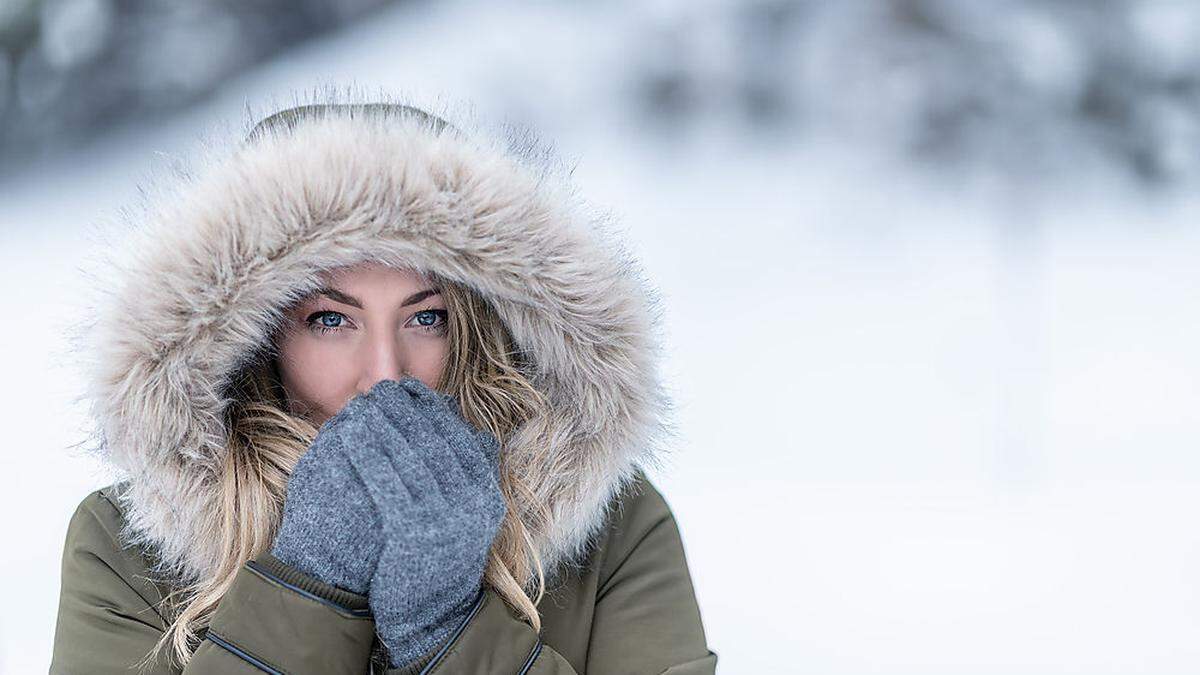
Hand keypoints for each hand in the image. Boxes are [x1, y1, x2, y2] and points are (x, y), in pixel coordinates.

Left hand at [360, 377, 506, 668]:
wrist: (431, 614)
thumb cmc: (439, 556)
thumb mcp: (465, 512)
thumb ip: (468, 471)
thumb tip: (471, 426)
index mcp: (487, 491)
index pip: (459, 435)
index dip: (432, 408)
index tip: (408, 388)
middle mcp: (474, 500)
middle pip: (435, 440)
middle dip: (405, 410)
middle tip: (380, 388)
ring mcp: (447, 515)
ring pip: (410, 455)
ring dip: (382, 424)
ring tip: (361, 404)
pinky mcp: (416, 530)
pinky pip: (388, 480)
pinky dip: (368, 453)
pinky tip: (349, 436)